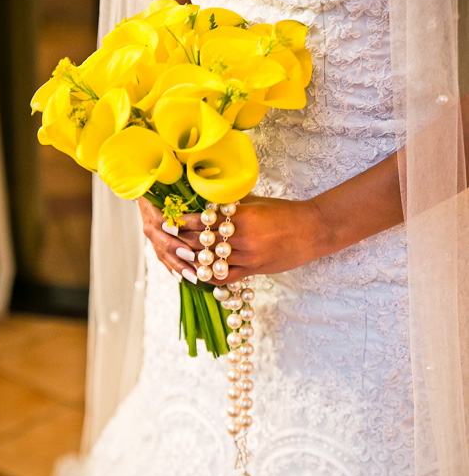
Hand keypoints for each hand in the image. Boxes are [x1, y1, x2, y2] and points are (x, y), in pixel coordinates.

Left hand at [139, 194, 324, 285]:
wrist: (312, 230)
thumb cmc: (284, 212)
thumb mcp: (256, 201)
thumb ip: (231, 203)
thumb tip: (207, 198)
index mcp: (240, 215)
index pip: (202, 219)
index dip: (182, 221)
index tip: (168, 219)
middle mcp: (240, 237)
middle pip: (201, 241)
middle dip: (181, 239)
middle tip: (164, 237)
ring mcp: (246, 256)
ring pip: (209, 261)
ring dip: (191, 259)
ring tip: (176, 255)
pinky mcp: (253, 270)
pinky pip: (223, 277)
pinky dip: (207, 276)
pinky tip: (197, 273)